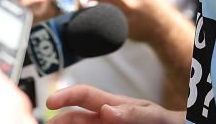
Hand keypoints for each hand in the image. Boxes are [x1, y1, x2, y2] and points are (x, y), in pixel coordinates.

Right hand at [47, 85, 181, 123]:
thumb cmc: (165, 122)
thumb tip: (107, 110)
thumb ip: (132, 113)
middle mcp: (102, 119)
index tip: (51, 102)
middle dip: (57, 122)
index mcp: (111, 105)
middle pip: (72, 118)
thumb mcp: (152, 116)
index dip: (66, 96)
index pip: (84, 95)